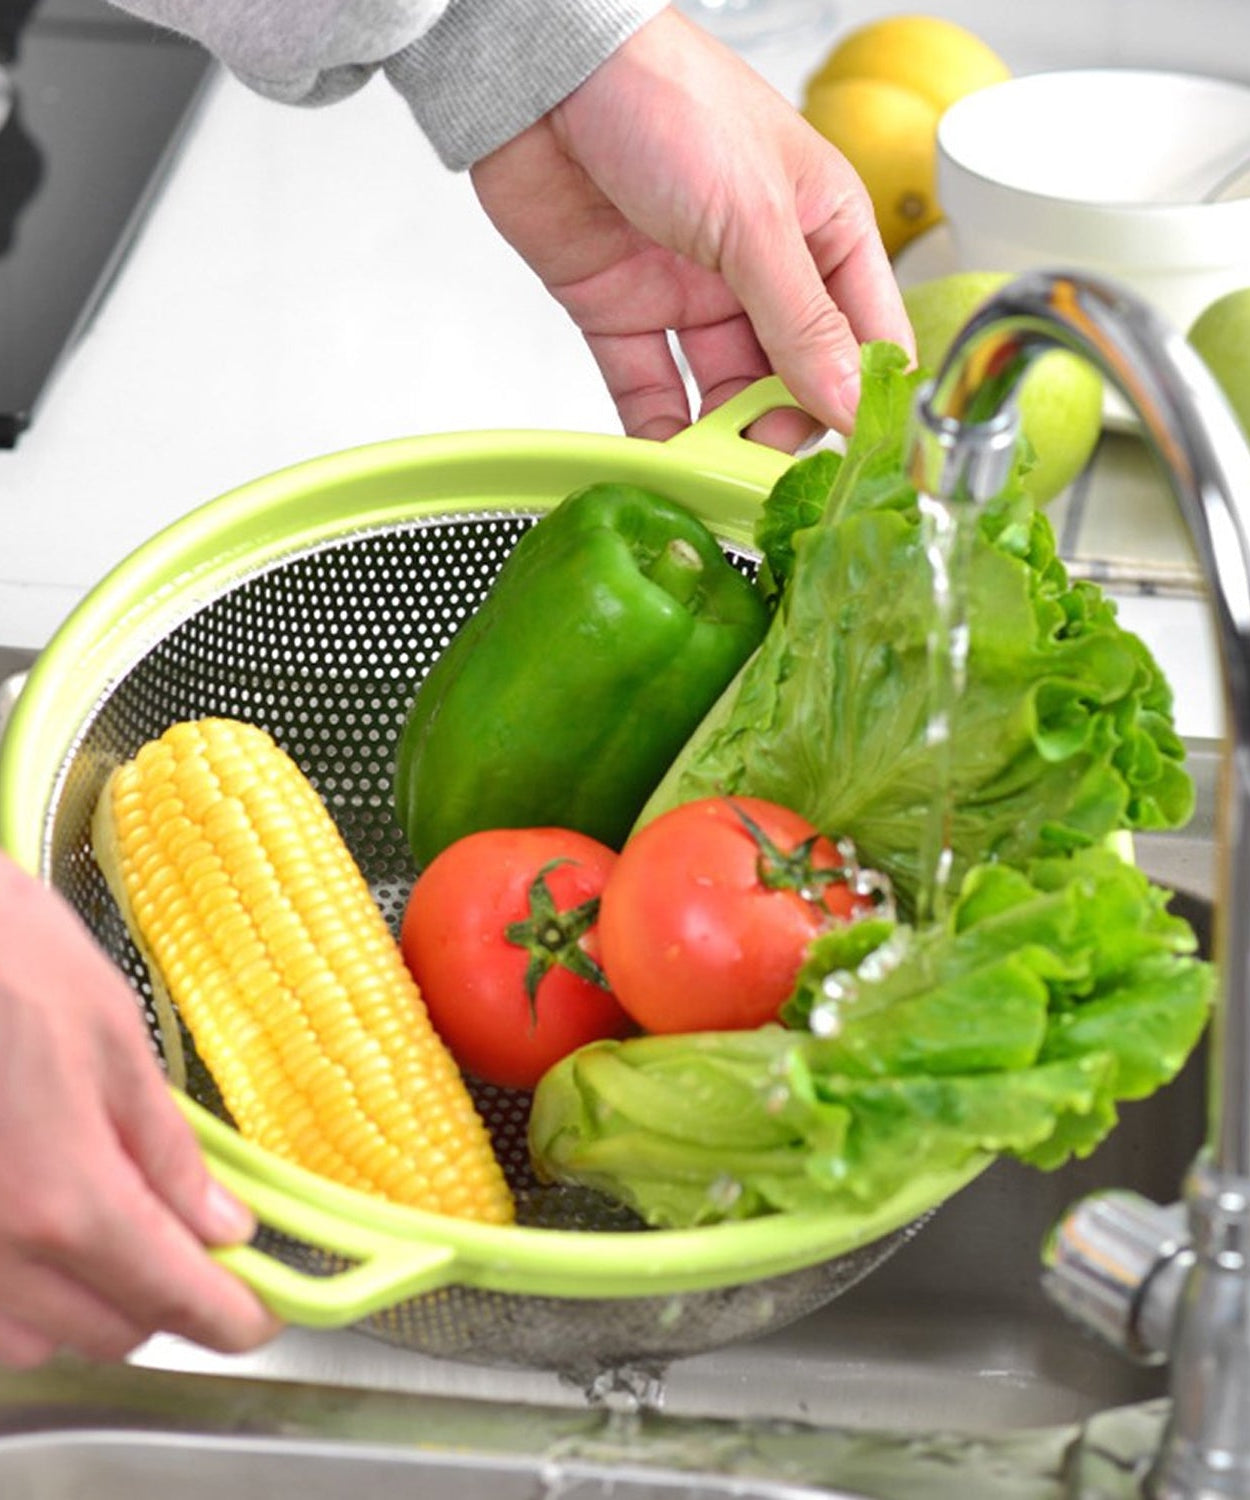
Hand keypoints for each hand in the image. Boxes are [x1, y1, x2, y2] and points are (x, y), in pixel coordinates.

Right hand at [0, 855, 281, 1366]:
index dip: (231, 1318)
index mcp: (65, 1198)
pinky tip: (49, 1230)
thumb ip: (166, 1149)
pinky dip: (26, 1300)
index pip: (170, 1295)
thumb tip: (222, 1223)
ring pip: (37, 1340)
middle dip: (167, 1303)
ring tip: (121, 1231)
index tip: (265, 1318)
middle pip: (108, 1331)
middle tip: (201, 1245)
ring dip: (91, 1307)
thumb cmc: (9, 962)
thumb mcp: (114, 1040)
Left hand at [469, 5, 912, 445]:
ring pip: (722, 394)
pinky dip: (656, 431)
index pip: (865, 336)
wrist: (545, 75)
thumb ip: (801, 322)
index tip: (857, 461)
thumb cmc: (664, 99)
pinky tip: (665, 462)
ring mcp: (692, 293)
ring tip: (718, 478)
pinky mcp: (624, 312)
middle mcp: (763, 268)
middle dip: (785, 430)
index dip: (863, 399)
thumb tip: (850, 402)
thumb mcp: (756, 219)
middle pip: (793, 379)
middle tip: (770, 474)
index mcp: (823, 230)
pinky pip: (649, 389)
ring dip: (722, 440)